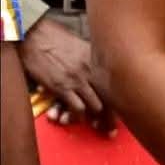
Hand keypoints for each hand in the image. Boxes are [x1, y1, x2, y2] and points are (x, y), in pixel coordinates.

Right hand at [19, 16, 115, 134]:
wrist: (38, 37)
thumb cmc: (59, 38)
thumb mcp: (83, 45)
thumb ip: (93, 59)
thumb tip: (101, 69)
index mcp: (98, 59)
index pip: (115, 82)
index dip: (120, 99)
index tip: (125, 111)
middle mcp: (92, 70)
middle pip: (108, 96)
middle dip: (110, 114)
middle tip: (109, 128)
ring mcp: (77, 79)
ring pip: (94, 104)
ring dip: (94, 117)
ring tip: (95, 125)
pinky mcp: (62, 87)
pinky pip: (76, 107)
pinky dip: (77, 116)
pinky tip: (76, 119)